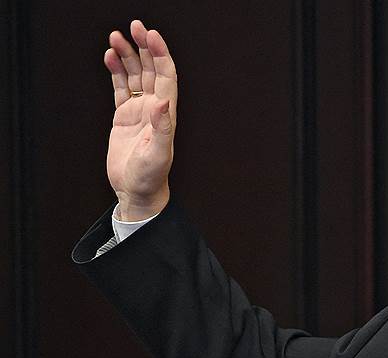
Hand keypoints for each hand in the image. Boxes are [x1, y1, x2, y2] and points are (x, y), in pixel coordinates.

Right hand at [103, 20, 176, 220]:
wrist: (137, 191)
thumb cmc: (150, 177)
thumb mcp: (158, 154)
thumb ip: (162, 128)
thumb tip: (163, 101)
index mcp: (166, 113)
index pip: (165, 76)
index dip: (160, 54)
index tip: (151, 35)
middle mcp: (155, 108)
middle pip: (151, 70)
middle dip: (145, 47)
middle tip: (135, 26)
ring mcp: (139, 111)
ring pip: (135, 76)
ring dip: (128, 56)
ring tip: (116, 37)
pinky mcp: (124, 117)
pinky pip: (121, 88)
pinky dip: (117, 72)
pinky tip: (110, 57)